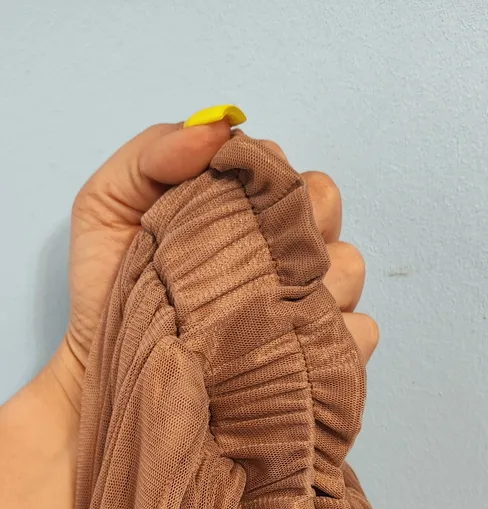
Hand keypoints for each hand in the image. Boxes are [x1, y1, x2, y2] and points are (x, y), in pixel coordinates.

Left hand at [54, 121, 377, 408]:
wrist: (116, 378)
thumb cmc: (111, 297)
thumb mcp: (105, 208)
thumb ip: (152, 153)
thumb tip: (219, 129)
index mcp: (242, 210)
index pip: (281, 167)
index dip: (258, 176)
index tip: (217, 203)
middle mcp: (283, 253)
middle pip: (326, 204)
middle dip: (290, 220)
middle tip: (240, 256)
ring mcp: (310, 304)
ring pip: (348, 265)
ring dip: (310, 282)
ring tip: (249, 313)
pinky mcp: (325, 359)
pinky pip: (360, 330)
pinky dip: (333, 336)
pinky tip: (280, 350)